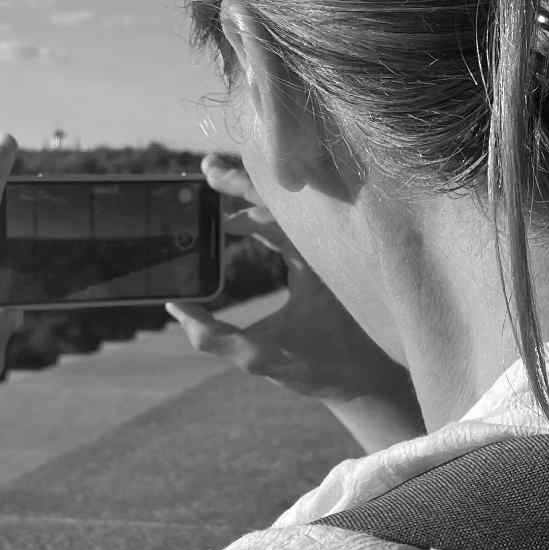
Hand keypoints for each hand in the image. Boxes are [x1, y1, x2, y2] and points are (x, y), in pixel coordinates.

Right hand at [164, 152, 414, 405]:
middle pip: (285, 197)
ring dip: (253, 196)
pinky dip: (265, 217)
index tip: (214, 193)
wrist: (371, 379)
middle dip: (244, 179)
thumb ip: (214, 338)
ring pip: (291, 208)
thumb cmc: (323, 367)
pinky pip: (295, 224)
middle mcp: (329, 246)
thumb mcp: (261, 357)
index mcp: (318, 260)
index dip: (243, 196)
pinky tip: (238, 222)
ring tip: (217, 185)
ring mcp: (330, 249)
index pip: (278, 211)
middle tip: (208, 170)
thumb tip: (177, 309)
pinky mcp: (328, 259)